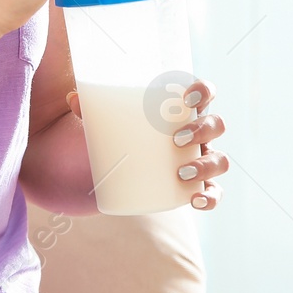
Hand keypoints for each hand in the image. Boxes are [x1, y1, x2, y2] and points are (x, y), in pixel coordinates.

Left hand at [71, 76, 228, 210]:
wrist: (117, 168)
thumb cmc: (117, 133)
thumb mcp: (104, 121)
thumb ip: (89, 109)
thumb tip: (73, 99)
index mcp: (181, 110)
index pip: (204, 93)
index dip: (204, 91)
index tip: (187, 98)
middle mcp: (197, 134)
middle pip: (216, 125)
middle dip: (203, 130)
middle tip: (176, 140)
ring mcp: (198, 160)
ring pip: (219, 159)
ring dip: (207, 164)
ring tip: (182, 172)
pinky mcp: (193, 186)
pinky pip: (212, 193)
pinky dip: (210, 197)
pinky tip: (196, 200)